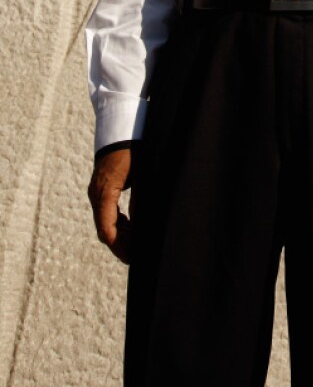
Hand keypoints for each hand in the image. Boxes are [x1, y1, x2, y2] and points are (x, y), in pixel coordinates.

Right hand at [87, 148, 132, 262]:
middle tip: (137, 256)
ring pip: (104, 222)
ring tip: (137, 244)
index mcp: (104, 193)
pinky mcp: (100, 189)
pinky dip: (117, 222)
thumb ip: (140, 201)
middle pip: (104, 229)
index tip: (132, 257)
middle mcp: (96, 195)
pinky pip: (106, 212)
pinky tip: (131, 227)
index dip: (119, 246)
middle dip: (120, 244)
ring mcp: (96, 192)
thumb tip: (141, 227)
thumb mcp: (141, 175)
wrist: (121, 128)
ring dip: (119, 234)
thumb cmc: (134, 150)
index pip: (107, 228)